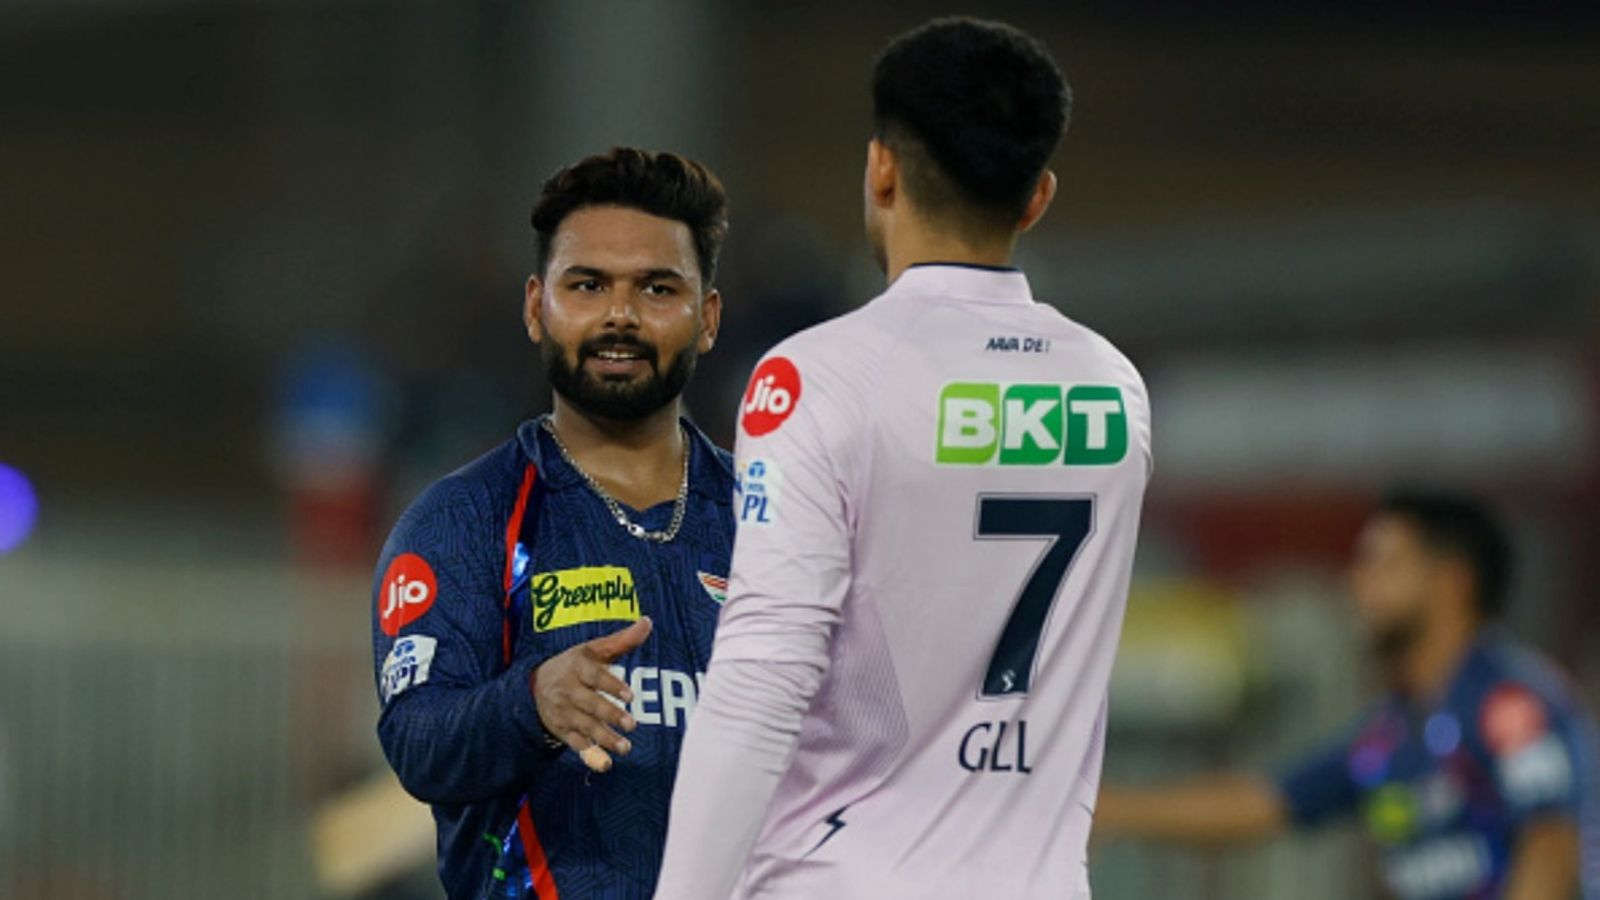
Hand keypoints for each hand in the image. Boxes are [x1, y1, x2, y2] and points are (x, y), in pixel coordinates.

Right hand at [531, 617, 651, 772]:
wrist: (536, 684)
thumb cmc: (576, 664)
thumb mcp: (594, 649)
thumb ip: (621, 640)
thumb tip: (647, 622)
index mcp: (577, 667)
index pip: (595, 676)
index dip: (611, 686)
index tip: (630, 696)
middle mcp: (568, 690)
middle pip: (590, 704)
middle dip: (610, 715)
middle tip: (632, 725)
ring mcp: (564, 712)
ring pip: (585, 726)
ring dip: (604, 738)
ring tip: (625, 747)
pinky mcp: (562, 730)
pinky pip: (575, 744)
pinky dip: (589, 755)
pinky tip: (605, 764)